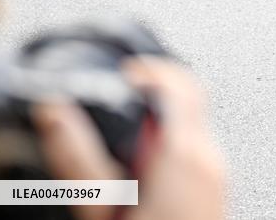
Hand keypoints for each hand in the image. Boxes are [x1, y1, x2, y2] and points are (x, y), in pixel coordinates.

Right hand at [31, 57, 224, 219]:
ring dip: (160, 127)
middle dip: (153, 97)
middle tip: (120, 101)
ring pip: (193, 129)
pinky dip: (170, 149)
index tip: (126, 72)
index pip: (180, 83)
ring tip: (124, 145)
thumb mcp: (100, 207)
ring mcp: (219, 177)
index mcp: (185, 154)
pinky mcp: (216, 193)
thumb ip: (78, 156)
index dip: (151, 69)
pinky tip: (142, 174)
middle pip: (189, 102)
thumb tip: (56, 113)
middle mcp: (211, 159)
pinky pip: (196, 154)